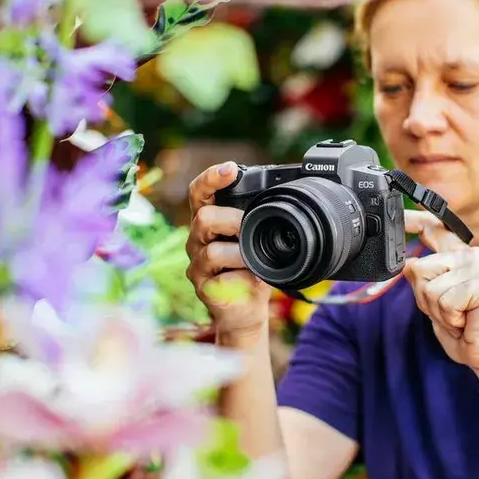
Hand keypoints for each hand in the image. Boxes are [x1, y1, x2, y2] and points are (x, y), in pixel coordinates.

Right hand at [185, 162, 271, 342]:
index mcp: (210, 220)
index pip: (200, 192)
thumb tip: (281, 198)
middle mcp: (197, 239)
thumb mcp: (259, 239)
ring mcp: (197, 264)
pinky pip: (220, 279)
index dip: (211, 178)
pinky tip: (250, 281)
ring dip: (240, 254)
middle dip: (231, 220)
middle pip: (203, 217)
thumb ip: (259, 219)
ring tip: (254, 261)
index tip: (230, 168)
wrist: (247, 310)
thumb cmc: (252, 269)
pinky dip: (242, 279)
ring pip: (212, 251)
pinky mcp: (202, 288)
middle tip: (249, 227)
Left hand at [403, 210, 478, 380]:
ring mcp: (477, 267)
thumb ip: (423, 281)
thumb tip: (408, 263)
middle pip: (419, 269)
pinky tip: (466, 320)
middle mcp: (470, 256)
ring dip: (438, 311)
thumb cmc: (466, 331)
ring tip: (459, 316)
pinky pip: (443, 300)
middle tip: (450, 312)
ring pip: (428, 287)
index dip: (413, 221)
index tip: (398, 215)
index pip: (434, 230)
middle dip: (426, 299)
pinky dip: (449, 317)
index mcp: (459, 257)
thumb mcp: (435, 303)